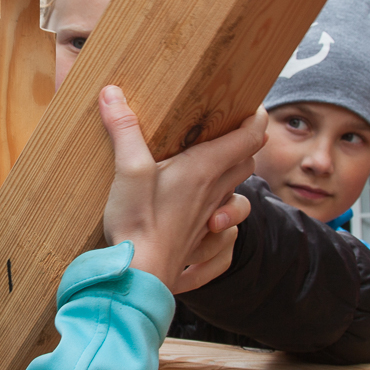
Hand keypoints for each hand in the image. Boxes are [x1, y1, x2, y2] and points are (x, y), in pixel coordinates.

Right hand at [100, 85, 266, 290]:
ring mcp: (210, 222)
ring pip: (241, 199)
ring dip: (236, 185)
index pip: (249, 138)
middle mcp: (215, 194)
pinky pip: (228, 238)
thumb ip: (124, 129)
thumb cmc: (139, 222)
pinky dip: (227, 227)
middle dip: (244, 146)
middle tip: (228, 134)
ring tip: (216, 177)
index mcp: (204, 169)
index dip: (257, 119)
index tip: (253, 108)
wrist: (140, 276)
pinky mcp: (200, 245)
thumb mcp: (128, 169)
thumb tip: (112, 92)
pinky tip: (212, 225)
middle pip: (246, 163)